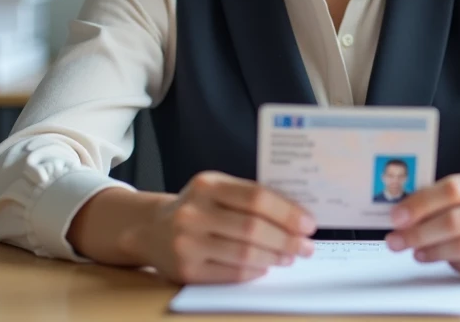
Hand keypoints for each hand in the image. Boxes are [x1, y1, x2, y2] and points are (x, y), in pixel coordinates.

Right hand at [143, 171, 316, 283]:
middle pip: (253, 229)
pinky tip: (266, 266)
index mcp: (207, 185)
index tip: (309, 223)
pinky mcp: (186, 270)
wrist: (150, 229)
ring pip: (244, 254)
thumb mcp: (216, 189)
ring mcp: (187, 243)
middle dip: (287, 239)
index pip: (257, 198)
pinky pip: (231, 274)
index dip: (288, 212)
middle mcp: (194, 213)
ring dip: (275, 257)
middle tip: (306, 245)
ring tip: (289, 256)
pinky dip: (255, 271)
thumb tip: (296, 214)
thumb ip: (249, 196)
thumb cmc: (197, 207)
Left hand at [385, 168, 459, 282]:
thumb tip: (408, 206)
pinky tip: (441, 260)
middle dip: (418, 231)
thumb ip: (455, 194)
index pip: (453, 188)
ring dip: (431, 251)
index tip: (396, 215)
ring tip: (414, 251)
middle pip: (455, 220)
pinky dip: (453, 264)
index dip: (420, 203)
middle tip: (395, 239)